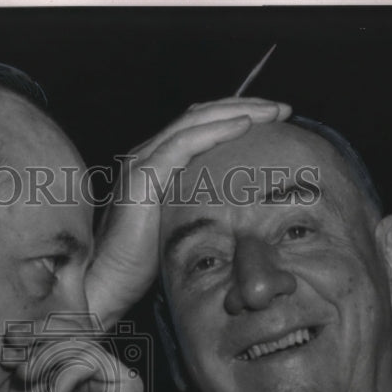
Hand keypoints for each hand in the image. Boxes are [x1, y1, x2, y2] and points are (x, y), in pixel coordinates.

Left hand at [0, 314, 142, 391]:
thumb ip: (24, 374)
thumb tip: (21, 343)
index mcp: (73, 381)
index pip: (58, 341)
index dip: (31, 336)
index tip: (7, 348)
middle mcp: (96, 378)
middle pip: (70, 333)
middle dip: (37, 335)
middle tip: (14, 346)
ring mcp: (113, 381)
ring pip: (78, 343)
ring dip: (45, 355)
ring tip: (26, 376)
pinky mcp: (127, 387)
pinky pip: (92, 359)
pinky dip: (65, 373)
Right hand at [85, 97, 291, 327]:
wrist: (108, 283)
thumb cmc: (142, 266)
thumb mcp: (179, 225)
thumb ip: (199, 205)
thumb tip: (240, 208)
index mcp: (154, 164)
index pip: (198, 127)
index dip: (235, 117)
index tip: (274, 121)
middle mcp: (145, 155)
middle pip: (199, 115)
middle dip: (244, 107)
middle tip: (282, 109)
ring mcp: (141, 163)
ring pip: (194, 121)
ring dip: (238, 112)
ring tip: (273, 112)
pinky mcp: (143, 177)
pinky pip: (184, 143)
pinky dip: (217, 131)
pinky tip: (244, 127)